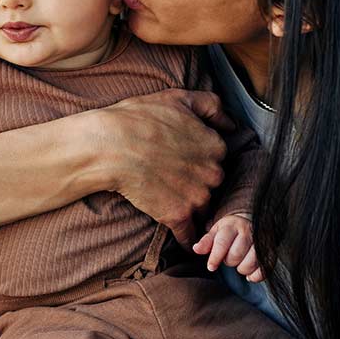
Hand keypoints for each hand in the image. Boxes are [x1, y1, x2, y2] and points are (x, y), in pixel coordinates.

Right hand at [90, 89, 233, 247]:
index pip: (217, 158)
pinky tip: (184, 240)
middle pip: (212, 184)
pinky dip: (188, 239)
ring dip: (192, 209)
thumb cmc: (138, 119)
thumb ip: (211, 105)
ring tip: (173, 205)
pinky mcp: (178, 216)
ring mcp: (197, 196)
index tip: (185, 160)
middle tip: (175, 180)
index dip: (200, 159)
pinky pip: (189, 235)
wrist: (109, 147)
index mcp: (215, 145)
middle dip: (198, 184)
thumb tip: (231, 124)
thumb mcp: (177, 98)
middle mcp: (213, 173)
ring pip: (203, 208)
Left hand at [193, 214, 262, 281]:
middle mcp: (248, 231)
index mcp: (232, 226)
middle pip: (236, 255)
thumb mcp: (216, 231)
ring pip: (251, 262)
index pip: (222, 243)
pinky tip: (250, 275)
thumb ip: (206, 241)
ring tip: (239, 264)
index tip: (211, 267)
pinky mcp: (270, 250)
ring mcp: (261, 241)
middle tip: (228, 258)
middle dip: (229, 261)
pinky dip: (256, 275)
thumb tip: (196, 249)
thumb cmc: (230, 230)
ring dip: (242, 268)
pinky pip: (265, 267)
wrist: (251, 222)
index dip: (215, 257)